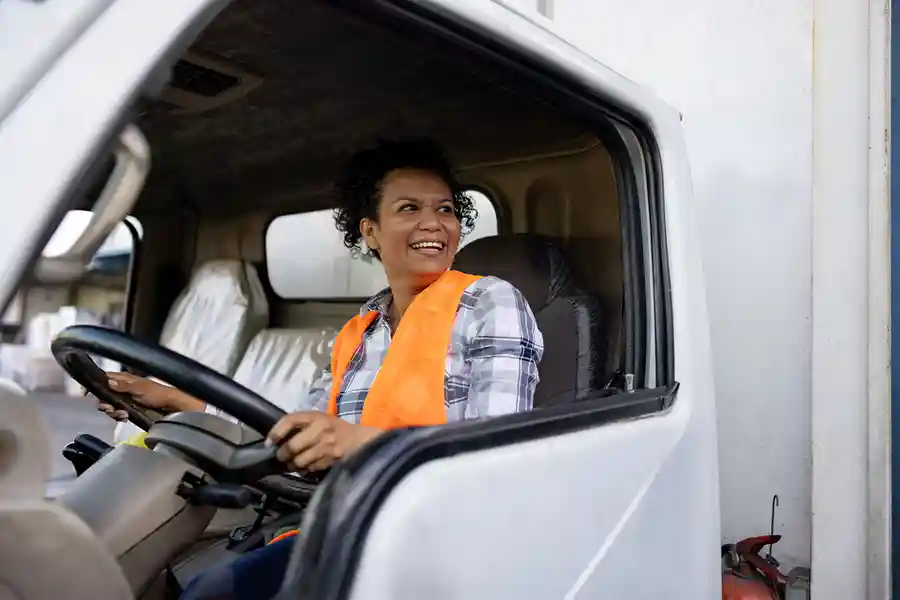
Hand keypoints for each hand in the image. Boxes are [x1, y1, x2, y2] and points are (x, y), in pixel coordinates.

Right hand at [91, 372, 177, 421]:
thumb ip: (124, 386)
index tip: (85, 393)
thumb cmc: (158, 394)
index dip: (93, 385)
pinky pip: (117, 413)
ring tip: (124, 415)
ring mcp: (125, 398)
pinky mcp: (128, 408)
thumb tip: (109, 382)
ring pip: (109, 406)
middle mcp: (122, 387)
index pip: (103, 378)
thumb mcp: (141, 388)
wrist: (170, 406)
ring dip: (113, 412)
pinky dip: (119, 416)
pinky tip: (125, 418)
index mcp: (124, 379)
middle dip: (105, 404)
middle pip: (103, 395)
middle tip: (112, 409)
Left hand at [266, 411, 382, 471]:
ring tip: (293, 464)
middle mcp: (321, 428)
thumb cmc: (334, 429)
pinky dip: (305, 470)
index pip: (290, 420)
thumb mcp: (319, 420)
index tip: (270, 442)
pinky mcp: (331, 459)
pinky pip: (310, 469)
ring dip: (293, 465)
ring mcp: (327, 445)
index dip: (276, 432)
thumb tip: (275, 440)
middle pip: (292, 446)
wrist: (359, 440)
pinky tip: (306, 467)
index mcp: (316, 416)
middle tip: (281, 457)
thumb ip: (300, 425)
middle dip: (283, 454)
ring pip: (300, 460)